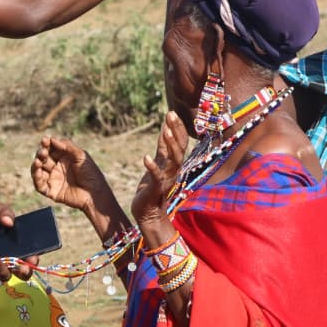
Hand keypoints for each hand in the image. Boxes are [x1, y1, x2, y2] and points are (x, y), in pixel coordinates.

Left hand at [0, 205, 34, 281]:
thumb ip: (5, 212)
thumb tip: (10, 222)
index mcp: (17, 248)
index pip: (31, 258)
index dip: (34, 260)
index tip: (33, 257)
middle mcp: (9, 261)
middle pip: (23, 274)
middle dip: (24, 271)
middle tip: (21, 266)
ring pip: (4, 276)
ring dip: (2, 268)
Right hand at [32, 136, 111, 214]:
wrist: (95, 193)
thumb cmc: (91, 174)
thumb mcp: (81, 156)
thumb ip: (67, 146)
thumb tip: (52, 139)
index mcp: (64, 158)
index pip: (51, 149)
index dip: (46, 144)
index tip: (45, 140)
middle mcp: (57, 168)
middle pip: (43, 159)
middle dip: (41, 154)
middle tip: (43, 152)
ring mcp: (53, 179)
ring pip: (38, 171)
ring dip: (35, 165)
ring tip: (38, 161)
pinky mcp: (51, 191)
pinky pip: (39, 185)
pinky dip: (36, 178)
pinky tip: (38, 171)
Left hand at [130, 112, 187, 242]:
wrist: (148, 214)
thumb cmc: (152, 188)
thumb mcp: (157, 163)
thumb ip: (162, 148)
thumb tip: (165, 128)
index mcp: (173, 163)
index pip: (180, 142)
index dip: (177, 128)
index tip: (171, 112)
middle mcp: (173, 170)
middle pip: (180, 148)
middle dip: (176, 131)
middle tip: (170, 115)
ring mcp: (166, 179)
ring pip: (174, 160)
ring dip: (170, 145)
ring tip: (165, 131)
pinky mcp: (156, 189)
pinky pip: (157, 177)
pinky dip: (153, 167)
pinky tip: (146, 158)